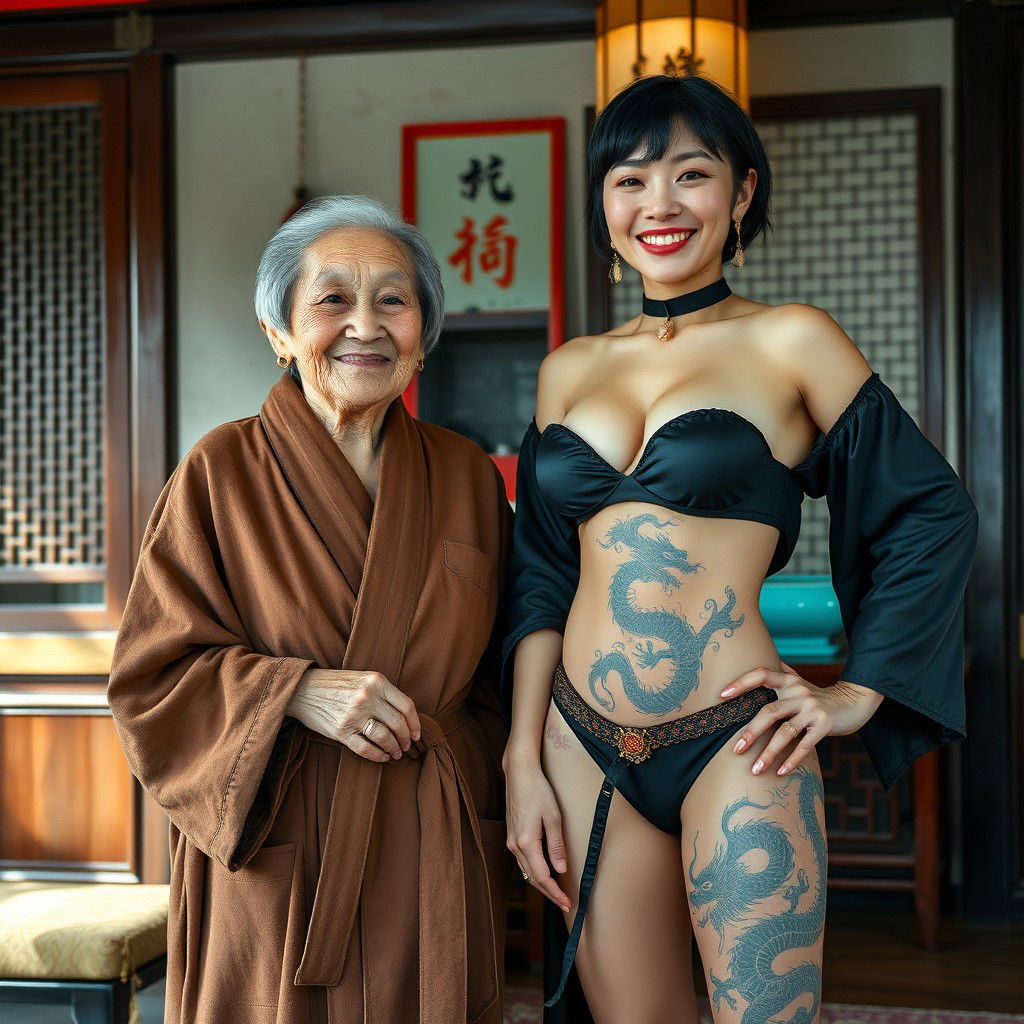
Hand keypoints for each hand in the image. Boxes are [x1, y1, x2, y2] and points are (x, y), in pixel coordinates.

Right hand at [286, 668, 421, 762]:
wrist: (303, 689)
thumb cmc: (337, 684)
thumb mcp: (363, 679)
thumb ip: (384, 693)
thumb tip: (406, 717)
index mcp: (377, 681)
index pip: (406, 705)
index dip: (415, 723)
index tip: (417, 734)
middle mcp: (367, 697)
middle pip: (398, 723)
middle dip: (406, 739)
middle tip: (407, 746)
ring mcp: (354, 715)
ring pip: (385, 737)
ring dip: (394, 748)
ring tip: (396, 753)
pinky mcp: (341, 731)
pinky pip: (366, 749)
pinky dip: (378, 756)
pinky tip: (382, 757)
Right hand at [503, 750, 570, 913]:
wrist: (519, 772)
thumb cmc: (538, 790)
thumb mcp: (553, 816)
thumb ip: (556, 845)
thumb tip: (561, 870)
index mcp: (526, 842)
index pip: (541, 877)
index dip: (554, 893)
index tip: (567, 903)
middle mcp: (515, 845)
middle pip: (532, 878)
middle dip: (549, 893)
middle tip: (565, 904)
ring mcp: (511, 840)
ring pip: (526, 871)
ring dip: (541, 883)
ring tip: (557, 892)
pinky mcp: (511, 835)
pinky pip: (523, 860)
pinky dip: (534, 871)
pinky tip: (544, 872)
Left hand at [720, 661, 883, 776]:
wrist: (855, 700)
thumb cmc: (819, 694)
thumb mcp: (799, 680)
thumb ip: (781, 672)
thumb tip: (762, 656)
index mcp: (789, 681)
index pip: (761, 674)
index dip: (741, 682)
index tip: (722, 695)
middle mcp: (799, 692)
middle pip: (769, 712)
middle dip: (751, 732)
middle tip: (736, 750)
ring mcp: (812, 709)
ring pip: (786, 732)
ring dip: (769, 753)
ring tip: (755, 770)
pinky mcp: (825, 725)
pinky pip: (805, 745)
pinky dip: (792, 760)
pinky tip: (779, 772)